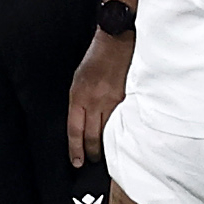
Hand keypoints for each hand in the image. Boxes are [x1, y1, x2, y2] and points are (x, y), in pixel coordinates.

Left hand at [66, 29, 132, 168]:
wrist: (116, 41)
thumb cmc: (96, 59)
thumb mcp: (78, 80)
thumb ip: (79, 103)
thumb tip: (81, 123)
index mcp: (79, 96)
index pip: (75, 130)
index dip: (75, 149)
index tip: (76, 161)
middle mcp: (95, 102)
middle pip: (92, 137)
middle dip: (92, 153)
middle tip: (91, 160)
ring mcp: (113, 102)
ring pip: (109, 133)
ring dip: (107, 146)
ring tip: (105, 153)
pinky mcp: (128, 100)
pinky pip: (123, 122)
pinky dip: (121, 132)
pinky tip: (122, 139)